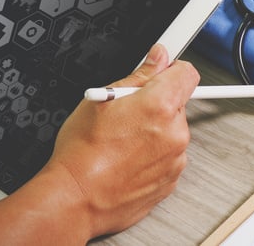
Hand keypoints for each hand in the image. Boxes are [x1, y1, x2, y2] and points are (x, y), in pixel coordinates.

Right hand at [0, 44, 198, 244]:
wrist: (68, 200)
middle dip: (151, 98)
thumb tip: (153, 53)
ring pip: (167, 130)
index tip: (155, 66)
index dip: (166, 65)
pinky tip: (116, 157)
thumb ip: (133, 72)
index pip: (185, 68)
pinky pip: (162, 158)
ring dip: (148, 128)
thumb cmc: (71, 150)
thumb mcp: (95, 96)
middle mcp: (171, 131)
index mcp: (157, 103)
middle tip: (117, 107)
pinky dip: (145, 155)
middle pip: (175, 99)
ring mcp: (169, 160)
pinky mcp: (163, 182)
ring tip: (109, 136)